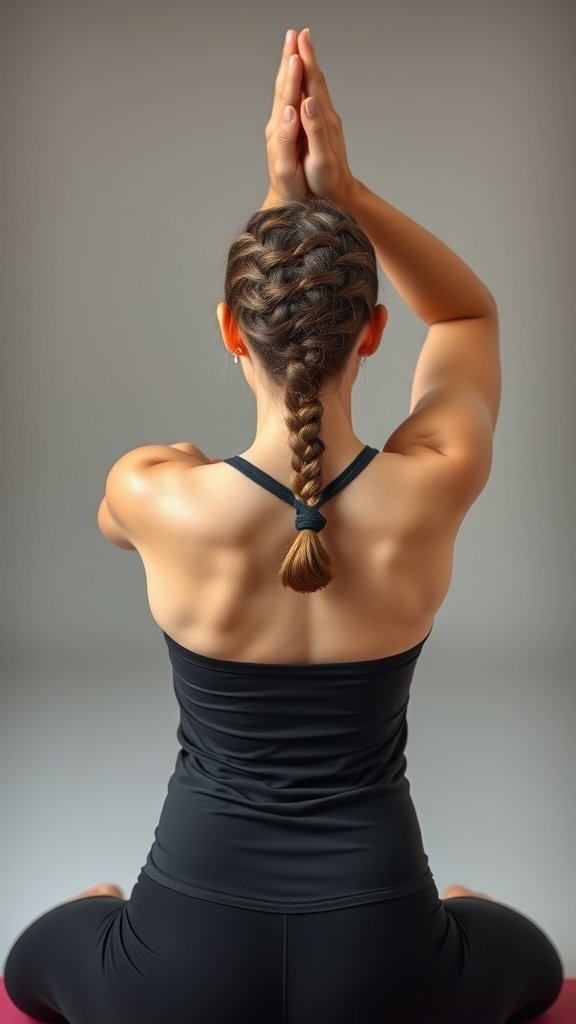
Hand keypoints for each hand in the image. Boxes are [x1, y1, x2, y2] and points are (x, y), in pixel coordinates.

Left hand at [264, 29, 308, 201]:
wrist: (286, 202)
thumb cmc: (291, 188)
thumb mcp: (286, 166)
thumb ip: (287, 136)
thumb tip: (291, 109)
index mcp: (281, 130)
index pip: (287, 95)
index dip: (293, 73)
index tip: (296, 51)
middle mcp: (280, 124)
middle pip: (284, 86)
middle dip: (289, 59)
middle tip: (293, 34)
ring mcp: (282, 126)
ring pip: (285, 90)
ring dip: (289, 66)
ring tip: (293, 46)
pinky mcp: (288, 130)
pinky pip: (290, 99)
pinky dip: (293, 82)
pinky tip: (296, 75)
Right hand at [265, 28, 357, 206]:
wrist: (340, 196)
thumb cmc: (327, 182)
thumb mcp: (321, 158)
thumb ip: (315, 129)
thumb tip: (307, 101)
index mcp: (322, 120)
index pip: (313, 84)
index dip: (305, 60)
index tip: (298, 38)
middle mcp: (325, 116)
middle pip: (314, 79)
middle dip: (305, 55)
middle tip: (297, 32)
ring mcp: (325, 121)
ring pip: (314, 87)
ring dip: (306, 65)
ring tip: (300, 49)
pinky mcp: (322, 127)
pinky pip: (313, 98)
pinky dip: (307, 83)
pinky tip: (304, 80)